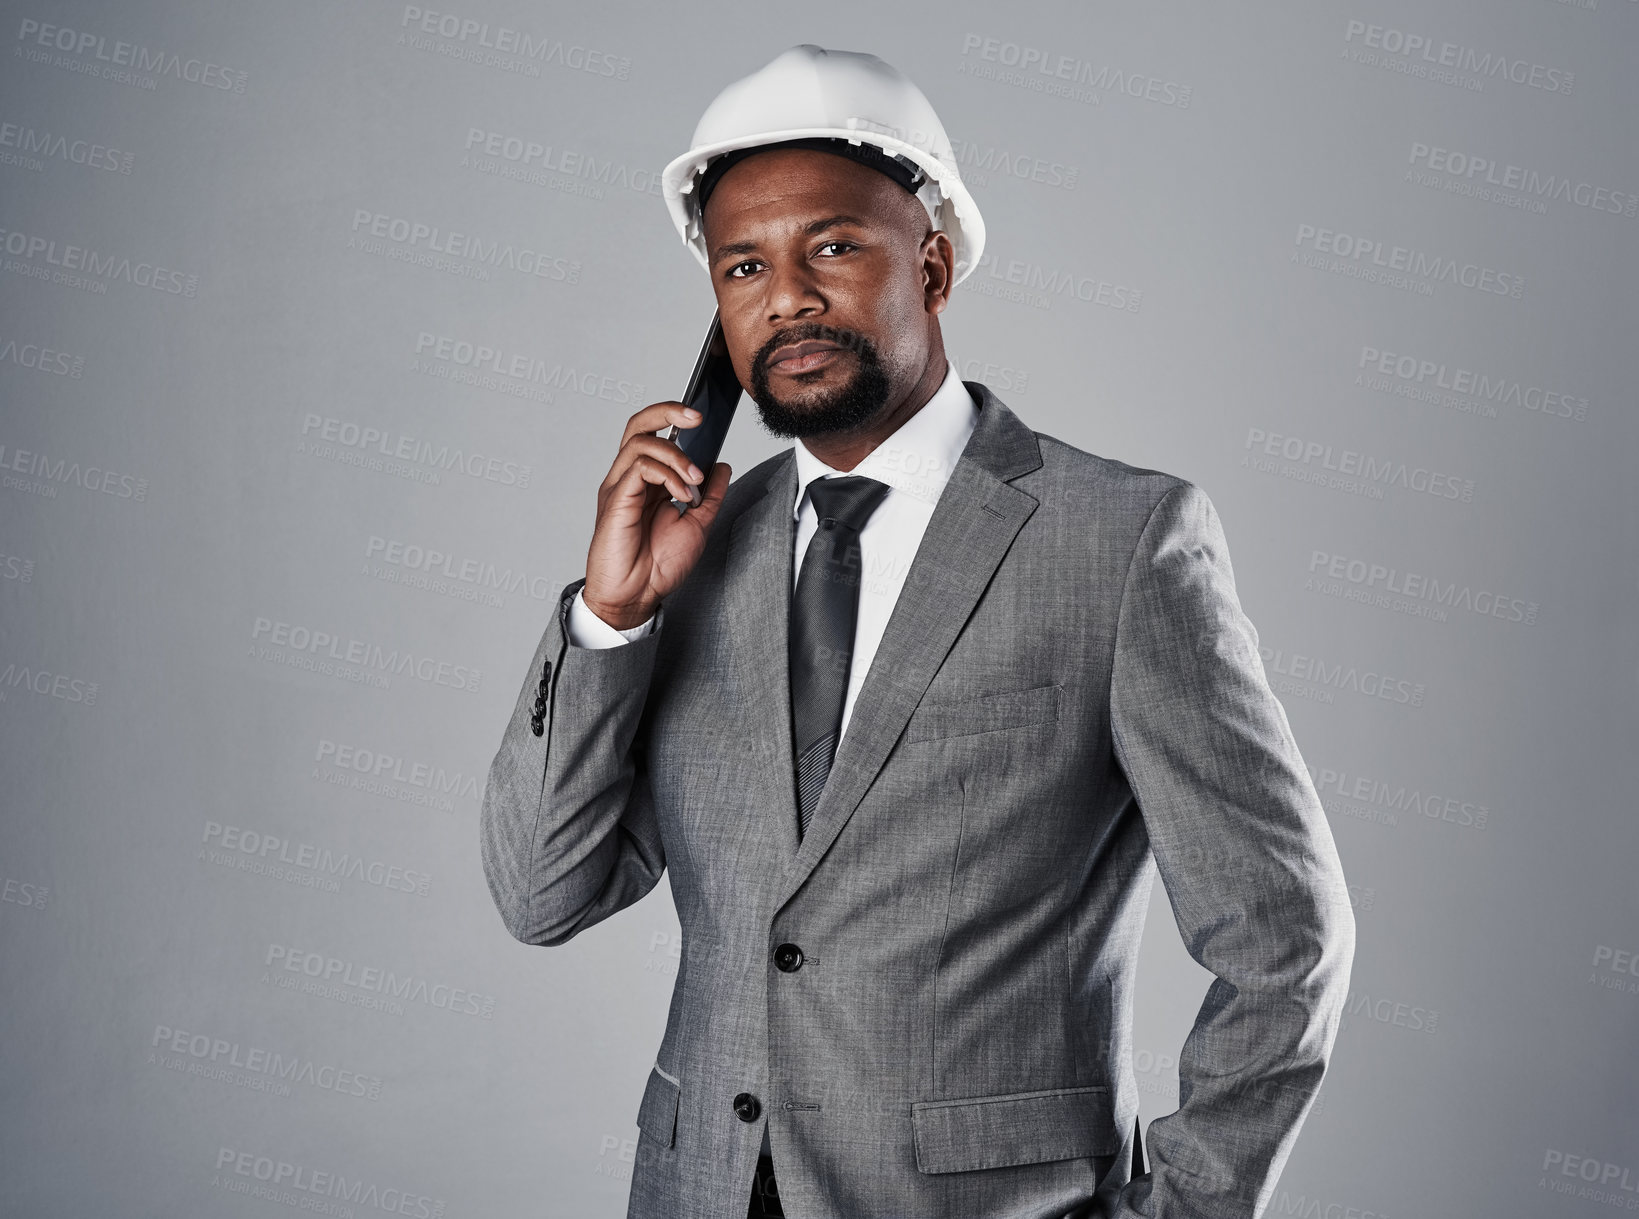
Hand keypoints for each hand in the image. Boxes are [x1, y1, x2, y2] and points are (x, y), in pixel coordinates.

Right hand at [582, 401, 730, 629]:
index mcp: (647, 481)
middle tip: (697, 418)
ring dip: (677, 457)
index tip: (704, 419)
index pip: (655, 433)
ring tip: (694, 483)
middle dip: (669, 410)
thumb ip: (709, 495)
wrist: (636, 597)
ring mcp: (620, 486)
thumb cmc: (657, 567)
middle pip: (639, 424)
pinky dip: (667, 475)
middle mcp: (630, 478)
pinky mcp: (615, 499)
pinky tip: (682, 496)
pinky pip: (639, 466)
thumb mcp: (697, 525)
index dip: (674, 417)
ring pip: (642, 442)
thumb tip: (722, 466)